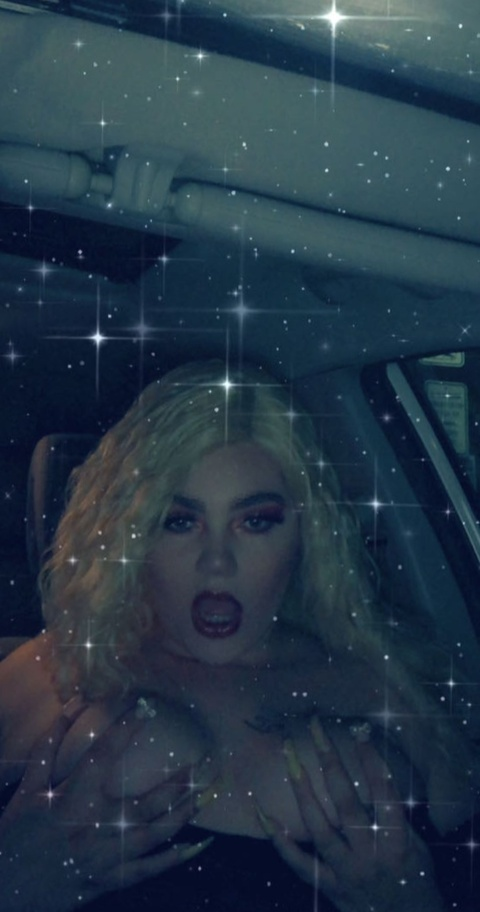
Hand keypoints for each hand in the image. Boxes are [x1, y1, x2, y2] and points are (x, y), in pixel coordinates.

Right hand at [0, 708, 215, 911]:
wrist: (7, 891)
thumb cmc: (16, 835)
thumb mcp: (28, 787)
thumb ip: (51, 743)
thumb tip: (73, 703)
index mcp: (71, 799)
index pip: (104, 754)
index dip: (127, 727)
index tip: (147, 706)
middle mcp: (94, 827)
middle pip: (148, 801)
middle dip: (181, 780)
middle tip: (205, 760)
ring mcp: (105, 857)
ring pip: (156, 834)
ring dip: (185, 811)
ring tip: (206, 790)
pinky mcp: (109, 880)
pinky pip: (150, 870)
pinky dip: (176, 858)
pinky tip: (200, 843)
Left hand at [256, 717, 445, 911]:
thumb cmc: (416, 880)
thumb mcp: (417, 847)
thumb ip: (393, 814)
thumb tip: (372, 772)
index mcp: (397, 843)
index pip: (384, 795)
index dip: (371, 762)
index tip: (358, 730)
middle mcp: (369, 856)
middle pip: (346, 803)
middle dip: (330, 761)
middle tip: (316, 728)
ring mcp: (345, 872)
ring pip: (318, 828)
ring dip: (302, 789)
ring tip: (290, 757)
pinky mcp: (327, 887)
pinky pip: (298, 862)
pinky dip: (278, 839)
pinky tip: (261, 813)